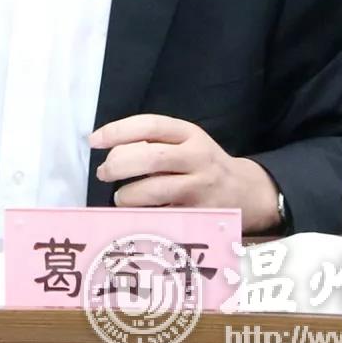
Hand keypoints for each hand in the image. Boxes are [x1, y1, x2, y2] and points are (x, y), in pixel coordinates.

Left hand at [89, 114, 281, 233]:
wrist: (247, 192)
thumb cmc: (202, 164)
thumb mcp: (186, 141)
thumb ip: (154, 140)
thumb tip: (109, 148)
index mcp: (189, 133)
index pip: (149, 125)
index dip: (117, 131)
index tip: (94, 140)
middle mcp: (196, 158)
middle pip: (150, 157)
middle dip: (118, 164)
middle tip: (104, 172)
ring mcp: (199, 189)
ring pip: (154, 191)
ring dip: (127, 195)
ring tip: (120, 197)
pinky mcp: (200, 216)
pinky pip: (163, 216)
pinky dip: (142, 217)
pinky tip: (135, 216)